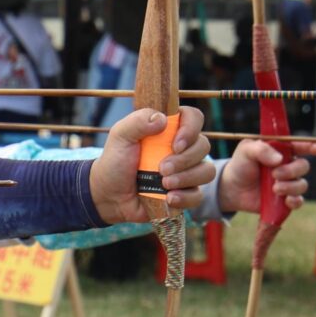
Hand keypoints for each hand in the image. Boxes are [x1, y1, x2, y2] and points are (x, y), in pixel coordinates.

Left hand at [86, 106, 214, 223]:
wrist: (109, 194)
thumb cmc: (115, 160)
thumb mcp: (120, 136)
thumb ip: (137, 121)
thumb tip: (163, 119)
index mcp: (169, 128)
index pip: (194, 118)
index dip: (191, 129)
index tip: (175, 144)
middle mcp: (182, 148)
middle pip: (203, 146)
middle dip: (184, 160)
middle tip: (162, 169)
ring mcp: (186, 171)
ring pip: (206, 171)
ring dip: (187, 178)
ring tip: (164, 184)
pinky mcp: (185, 192)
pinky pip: (198, 195)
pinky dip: (185, 197)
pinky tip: (168, 198)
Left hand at [218, 137, 315, 218]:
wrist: (231, 188)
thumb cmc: (240, 165)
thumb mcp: (246, 150)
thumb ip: (261, 149)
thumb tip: (279, 159)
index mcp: (281, 151)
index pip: (300, 146)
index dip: (311, 147)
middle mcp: (288, 166)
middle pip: (304, 166)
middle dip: (292, 170)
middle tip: (274, 174)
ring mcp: (288, 183)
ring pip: (302, 184)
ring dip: (291, 187)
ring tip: (274, 189)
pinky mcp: (284, 200)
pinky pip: (298, 201)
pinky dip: (295, 201)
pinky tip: (286, 200)